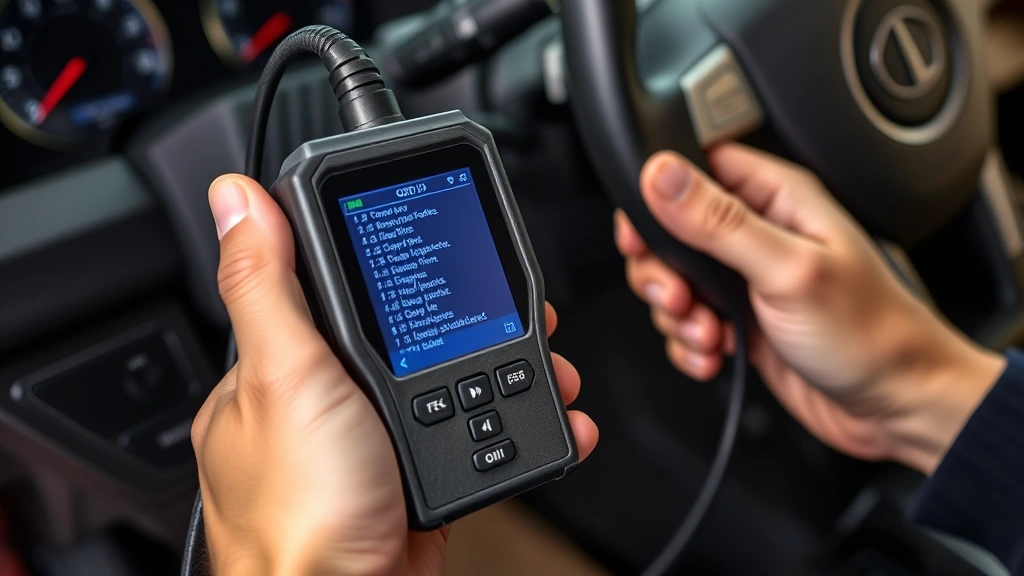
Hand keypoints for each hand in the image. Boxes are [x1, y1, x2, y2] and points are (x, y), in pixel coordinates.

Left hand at [192, 175, 598, 575]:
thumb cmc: (301, 513)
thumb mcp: (285, 377)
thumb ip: (267, 284)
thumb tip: (236, 199)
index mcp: (282, 368)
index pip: (339, 287)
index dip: (397, 262)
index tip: (447, 244)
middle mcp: (325, 402)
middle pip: (410, 332)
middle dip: (472, 318)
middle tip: (518, 310)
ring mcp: (372, 443)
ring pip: (450, 382)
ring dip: (509, 370)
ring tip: (546, 363)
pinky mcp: (414, 480)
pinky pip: (473, 435)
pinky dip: (516, 426)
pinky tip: (546, 417)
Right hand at [615, 144, 1003, 473]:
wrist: (895, 407)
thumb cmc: (870, 334)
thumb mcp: (788, 270)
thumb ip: (718, 221)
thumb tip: (662, 174)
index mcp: (777, 198)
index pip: (695, 167)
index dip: (657, 195)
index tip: (643, 233)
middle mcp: (759, 233)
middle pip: (671, 231)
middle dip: (661, 271)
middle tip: (680, 298)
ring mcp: (747, 280)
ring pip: (674, 282)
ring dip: (677, 317)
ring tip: (710, 335)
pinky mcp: (741, 322)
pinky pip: (687, 325)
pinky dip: (689, 346)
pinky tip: (716, 355)